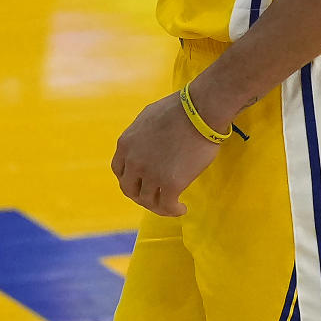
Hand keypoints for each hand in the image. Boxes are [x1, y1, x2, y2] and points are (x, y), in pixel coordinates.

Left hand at [111, 92, 221, 216]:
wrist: (201, 111)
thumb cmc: (181, 109)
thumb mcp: (148, 118)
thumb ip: (141, 135)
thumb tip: (145, 145)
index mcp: (126, 144)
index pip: (119, 170)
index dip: (130, 179)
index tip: (142, 181)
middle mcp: (133, 161)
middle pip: (129, 189)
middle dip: (141, 195)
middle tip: (155, 196)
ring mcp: (150, 174)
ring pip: (147, 200)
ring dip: (158, 206)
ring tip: (171, 205)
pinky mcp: (170, 183)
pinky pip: (167, 206)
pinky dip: (173, 211)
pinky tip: (182, 208)